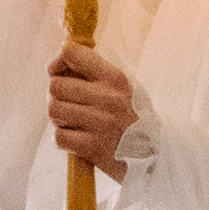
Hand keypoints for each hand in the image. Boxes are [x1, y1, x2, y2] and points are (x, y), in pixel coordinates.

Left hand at [48, 42, 137, 178]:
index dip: (58, 62)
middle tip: (70, 107)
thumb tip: (57, 69)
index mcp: (114, 78)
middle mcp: (107, 97)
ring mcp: (100, 122)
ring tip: (75, 124)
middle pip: (56, 85)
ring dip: (59, 119)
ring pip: (54, 110)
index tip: (58, 73)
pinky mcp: (92, 146)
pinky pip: (59, 136)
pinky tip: (77, 141)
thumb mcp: (123, 90)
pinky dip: (63, 141)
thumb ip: (95, 77)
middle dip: (57, 97)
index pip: (72, 53)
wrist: (155, 156)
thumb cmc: (133, 121)